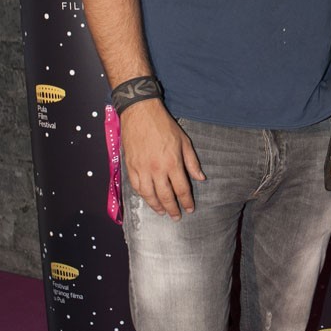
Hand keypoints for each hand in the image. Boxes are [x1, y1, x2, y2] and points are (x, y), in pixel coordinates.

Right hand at [121, 98, 205, 217]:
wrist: (140, 113)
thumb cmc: (164, 126)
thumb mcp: (184, 141)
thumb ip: (192, 162)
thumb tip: (200, 178)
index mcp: (172, 162)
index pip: (181, 189)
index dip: (186, 201)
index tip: (190, 209)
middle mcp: (157, 169)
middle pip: (165, 196)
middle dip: (172, 209)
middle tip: (176, 217)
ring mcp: (142, 168)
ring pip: (149, 195)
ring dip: (156, 206)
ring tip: (162, 212)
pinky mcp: (130, 166)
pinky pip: (136, 186)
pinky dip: (143, 196)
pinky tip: (148, 199)